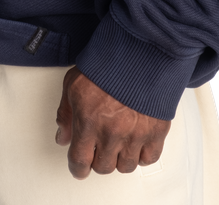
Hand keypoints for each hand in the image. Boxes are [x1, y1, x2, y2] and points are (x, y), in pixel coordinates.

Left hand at [55, 67, 170, 178]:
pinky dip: (142, 155)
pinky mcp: (156, 131)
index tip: (78, 168)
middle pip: (103, 167)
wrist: (140, 50)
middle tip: (98, 148)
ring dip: (119, 158)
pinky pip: (149, 158)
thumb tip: (63, 136)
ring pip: (126, 166)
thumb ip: (65, 113)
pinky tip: (136, 142)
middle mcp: (112, 132)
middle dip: (98, 159)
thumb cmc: (107, 62)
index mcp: (88, 121)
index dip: (77, 169)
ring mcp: (135, 134)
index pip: (80, 161)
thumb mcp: (73, 82)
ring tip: (118, 143)